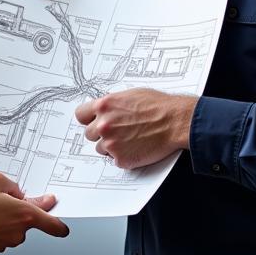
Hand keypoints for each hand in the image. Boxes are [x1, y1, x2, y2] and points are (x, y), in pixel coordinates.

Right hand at [0, 172, 68, 251]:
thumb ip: (13, 186)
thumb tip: (19, 193)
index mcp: (26, 215)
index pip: (53, 225)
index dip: (60, 224)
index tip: (62, 224)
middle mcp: (20, 231)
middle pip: (29, 221)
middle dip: (20, 211)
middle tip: (5, 201)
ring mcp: (8, 242)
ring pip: (14, 227)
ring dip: (6, 219)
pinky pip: (2, 234)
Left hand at [74, 88, 196, 169]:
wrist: (175, 121)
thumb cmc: (158, 106)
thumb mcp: (129, 95)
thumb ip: (111, 104)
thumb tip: (103, 109)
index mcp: (104, 106)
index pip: (80, 115)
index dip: (88, 119)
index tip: (93, 121)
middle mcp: (103, 125)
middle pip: (89, 134)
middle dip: (100, 133)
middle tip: (118, 131)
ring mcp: (111, 143)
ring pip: (100, 148)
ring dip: (111, 146)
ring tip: (130, 139)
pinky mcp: (121, 159)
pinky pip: (115, 159)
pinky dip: (124, 156)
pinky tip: (136, 147)